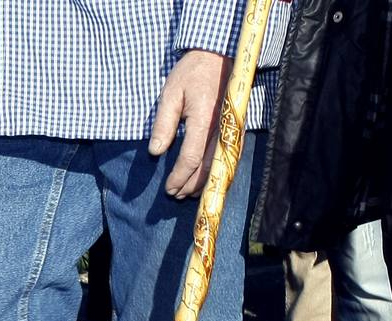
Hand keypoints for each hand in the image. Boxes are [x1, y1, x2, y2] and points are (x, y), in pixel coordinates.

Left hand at [149, 50, 231, 198]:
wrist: (220, 55)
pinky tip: (206, 179)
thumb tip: (156, 152)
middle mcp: (220, 128)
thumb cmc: (192, 72)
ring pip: (219, 166)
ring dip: (204, 183)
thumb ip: (163, 124)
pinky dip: (216, 172)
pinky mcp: (236, 129)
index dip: (178, 177)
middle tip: (175, 195)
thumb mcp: (171, 93)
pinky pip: (228, 158)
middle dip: (190, 186)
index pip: (190, 159)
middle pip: (207, 168)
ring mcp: (231, 130)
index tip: (168, 188)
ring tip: (188, 193)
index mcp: (203, 119)